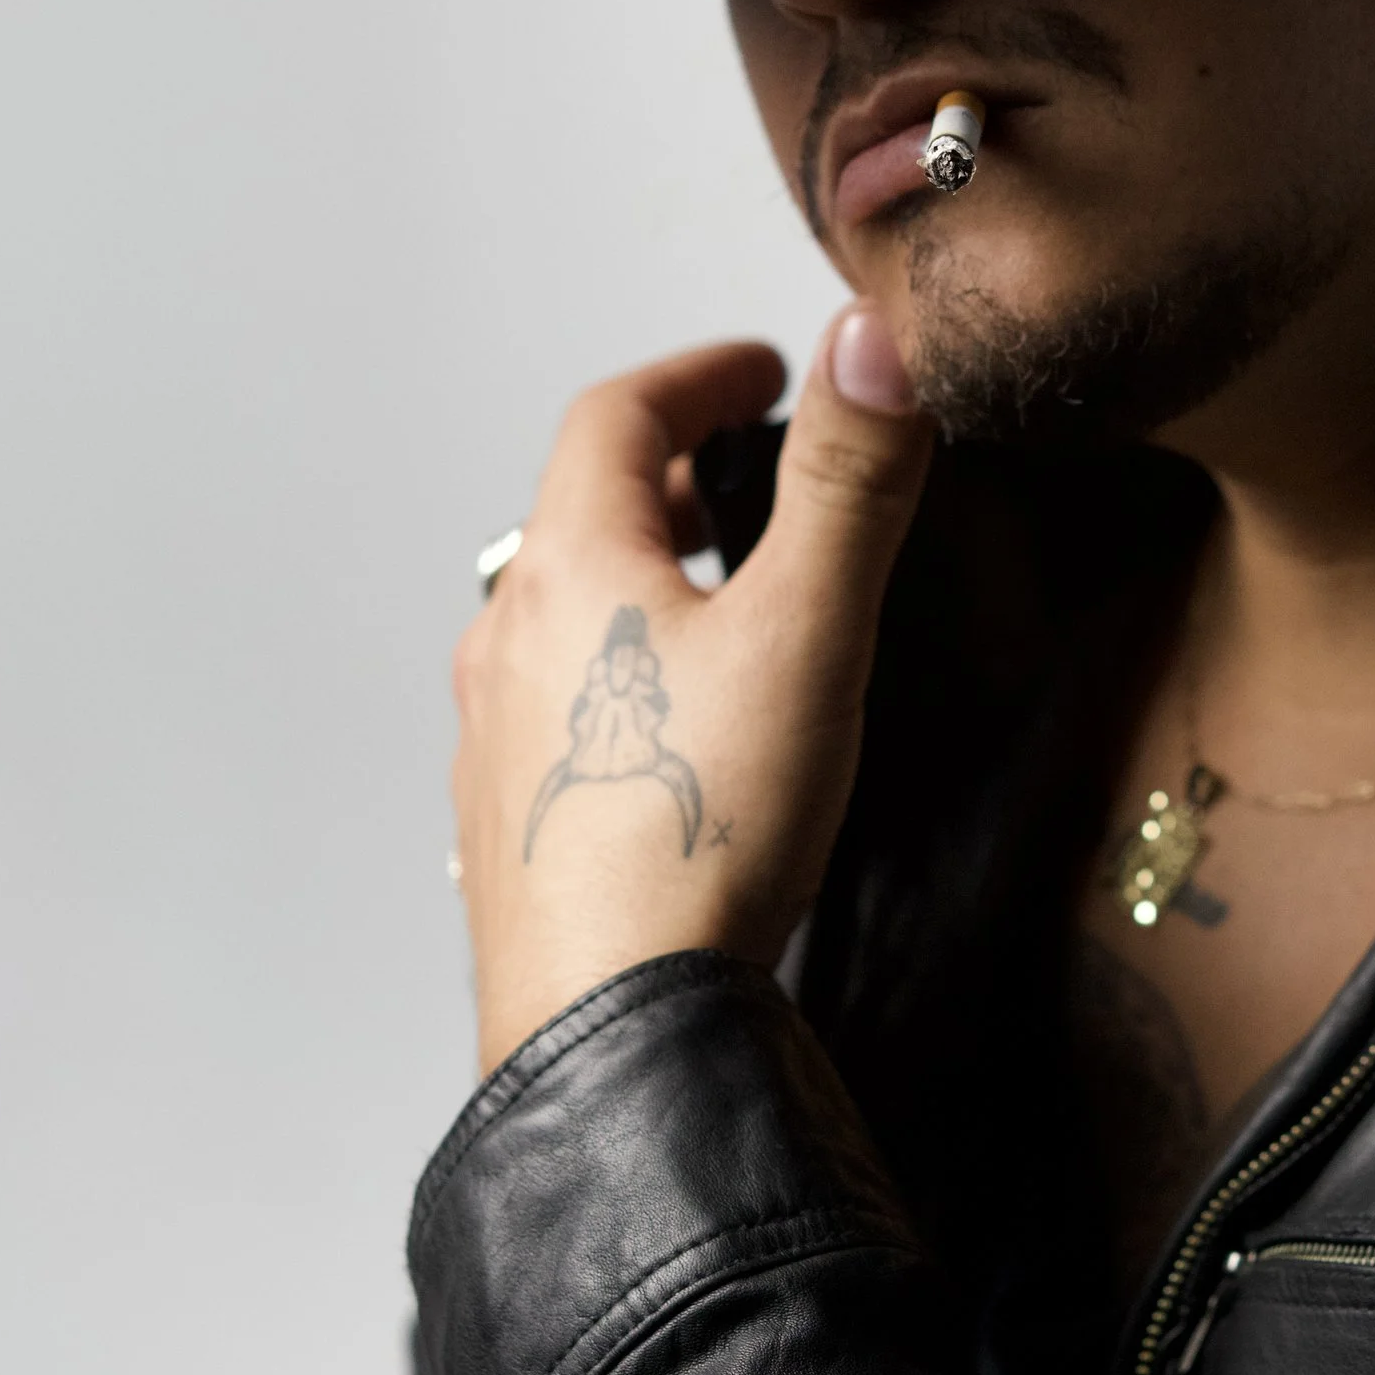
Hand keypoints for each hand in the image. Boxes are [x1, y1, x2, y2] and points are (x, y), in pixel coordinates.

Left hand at [450, 313, 933, 1077]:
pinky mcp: (510, 825)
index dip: (697, 375)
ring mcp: (498, 738)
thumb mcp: (806, 631)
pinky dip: (617, 671)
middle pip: (580, 511)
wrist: (608, 1028)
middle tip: (747, 467)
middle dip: (670, 471)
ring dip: (636, 574)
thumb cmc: (696, 836)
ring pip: (562, 613)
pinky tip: (672, 728)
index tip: (759, 370)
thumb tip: (876, 345)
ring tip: (715, 590)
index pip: (617, 415)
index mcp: (571, 569)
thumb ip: (848, 482)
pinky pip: (556, 706)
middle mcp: (510, 640)